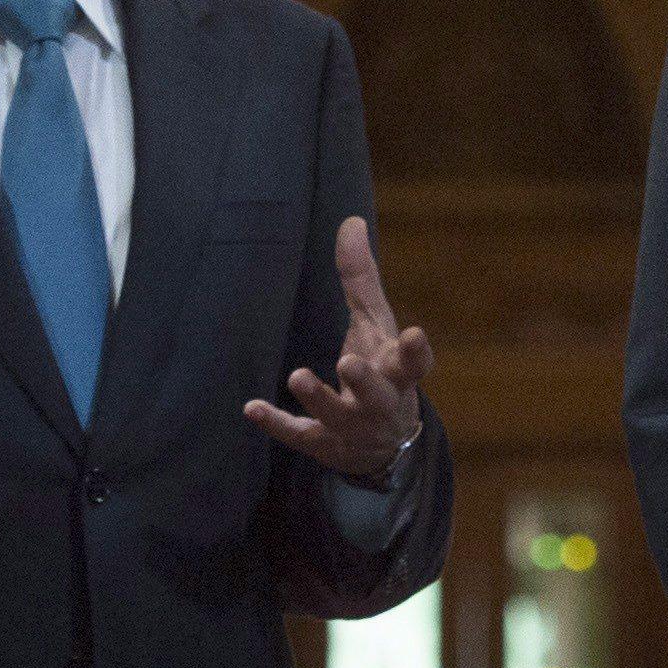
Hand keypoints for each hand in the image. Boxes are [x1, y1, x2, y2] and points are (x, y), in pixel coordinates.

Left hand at [243, 215, 433, 483]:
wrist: (384, 446)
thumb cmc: (380, 369)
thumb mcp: (375, 325)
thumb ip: (361, 277)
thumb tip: (350, 220)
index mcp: (398, 373)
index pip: (414, 364)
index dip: (415, 351)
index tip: (414, 333)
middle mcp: (379, 402)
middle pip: (376, 393)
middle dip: (365, 380)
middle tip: (350, 361)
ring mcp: (351, 427)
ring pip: (336, 415)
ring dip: (318, 397)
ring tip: (298, 375)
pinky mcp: (323, 443)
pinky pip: (298, 434)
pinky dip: (276, 423)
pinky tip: (251, 407)